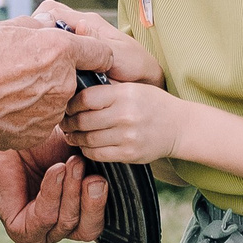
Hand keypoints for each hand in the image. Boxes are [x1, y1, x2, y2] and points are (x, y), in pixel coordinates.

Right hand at [0, 18, 113, 151]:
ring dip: (44, 96)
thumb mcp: (7, 27)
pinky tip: (4, 107)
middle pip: (77, 79)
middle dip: (61, 74)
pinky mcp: (36, 135)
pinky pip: (42, 121)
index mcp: (59, 51)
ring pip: (59, 102)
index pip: (101, 53)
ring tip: (10, 89)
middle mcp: (61, 85)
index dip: (91, 52)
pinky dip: (30, 116)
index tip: (84, 54)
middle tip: (29, 70)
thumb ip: (40, 27)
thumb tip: (54, 26)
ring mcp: (50, 114)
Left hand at [0, 135, 162, 242]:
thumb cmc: (36, 139)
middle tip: (96, 177)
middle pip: (93, 230)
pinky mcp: (21, 232)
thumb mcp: (80, 149)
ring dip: (73, 191)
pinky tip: (56, 170)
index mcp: (79, 211)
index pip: (110, 241)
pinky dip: (54, 192)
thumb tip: (131, 158)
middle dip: (97, 204)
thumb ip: (102, 162)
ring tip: (71, 162)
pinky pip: (46, 217)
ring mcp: (41, 233)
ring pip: (71, 223)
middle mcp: (62, 226)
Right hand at [32, 1, 163, 86]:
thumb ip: (98, 43)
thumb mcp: (119, 53)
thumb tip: (80, 27)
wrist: (144, 86)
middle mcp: (76, 34)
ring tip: (41, 74)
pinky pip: (52, 64)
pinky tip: (49, 84)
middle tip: (36, 61)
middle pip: (43, 28)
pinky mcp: (70, 67)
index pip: (51, 11)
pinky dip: (48, 72)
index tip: (34, 40)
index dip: (38, 22)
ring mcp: (72, 50)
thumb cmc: (138, 66)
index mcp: (87, 24)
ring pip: (45, 47)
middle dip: (35, 42)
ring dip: (41, 58)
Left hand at [63, 78, 189, 163]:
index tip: (66, 106)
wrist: (178, 127)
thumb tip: (74, 89)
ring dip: (74, 138)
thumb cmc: (152, 104)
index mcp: (124, 94)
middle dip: (68, 122)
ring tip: (70, 134)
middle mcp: (125, 115)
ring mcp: (127, 136)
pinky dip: (86, 150)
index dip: (71, 103)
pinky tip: (85, 144)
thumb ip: (106, 89)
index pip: (85, 98)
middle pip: (83, 120)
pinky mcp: (129, 154)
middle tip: (63, 122)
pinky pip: (97, 154)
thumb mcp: (132, 87)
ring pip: (87, 139)